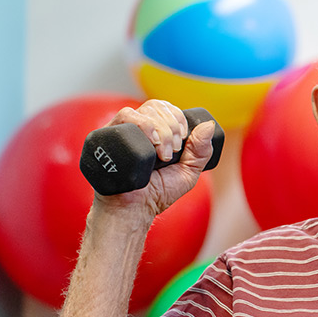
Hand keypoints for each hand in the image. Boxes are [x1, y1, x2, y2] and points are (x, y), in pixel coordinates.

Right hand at [96, 99, 218, 216]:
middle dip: (171, 127)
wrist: (135, 209)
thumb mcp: (188, 172)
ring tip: (162, 155)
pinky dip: (143, 125)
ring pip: (143, 111)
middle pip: (156, 107)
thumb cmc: (157, 194)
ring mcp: (122, 131)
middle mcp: (137, 128)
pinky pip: (125, 116)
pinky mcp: (108, 136)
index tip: (182, 140)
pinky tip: (151, 144)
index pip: (165, 108)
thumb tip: (209, 125)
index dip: (178, 118)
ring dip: (161, 130)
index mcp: (154, 131)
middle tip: (172, 152)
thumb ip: (201, 151)